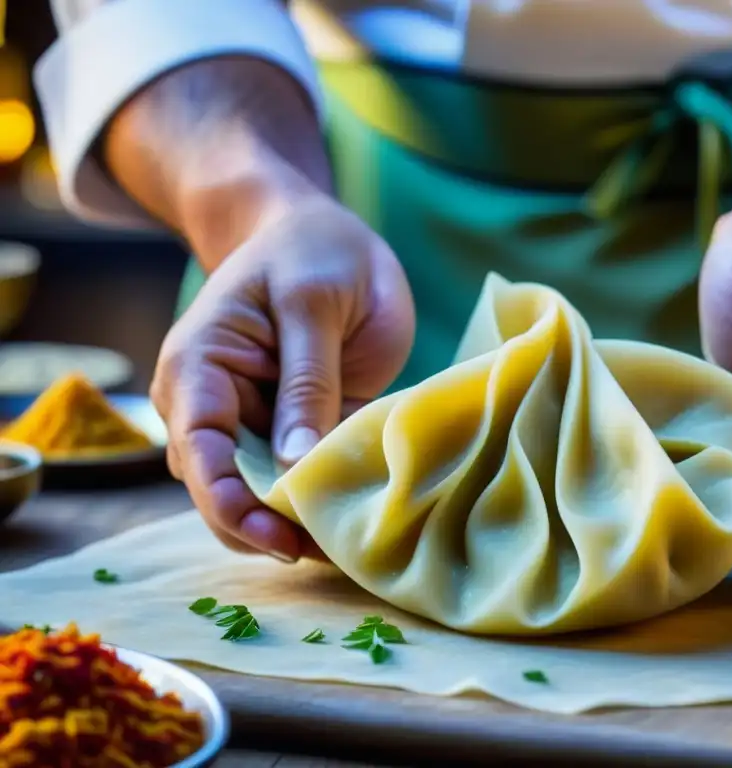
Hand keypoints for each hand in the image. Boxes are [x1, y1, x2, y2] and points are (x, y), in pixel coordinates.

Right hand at [151, 194, 414, 561]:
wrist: (322, 232)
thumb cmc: (311, 250)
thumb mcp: (313, 304)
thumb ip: (306, 381)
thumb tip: (297, 465)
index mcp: (199, 368)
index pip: (198, 451)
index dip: (231, 505)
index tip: (282, 539)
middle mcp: (212, 405)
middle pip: (221, 489)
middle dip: (265, 528)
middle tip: (328, 553)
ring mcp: (252, 422)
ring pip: (259, 494)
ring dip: (295, 523)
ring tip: (346, 547)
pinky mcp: (294, 430)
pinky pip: (299, 477)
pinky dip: (322, 501)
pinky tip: (356, 520)